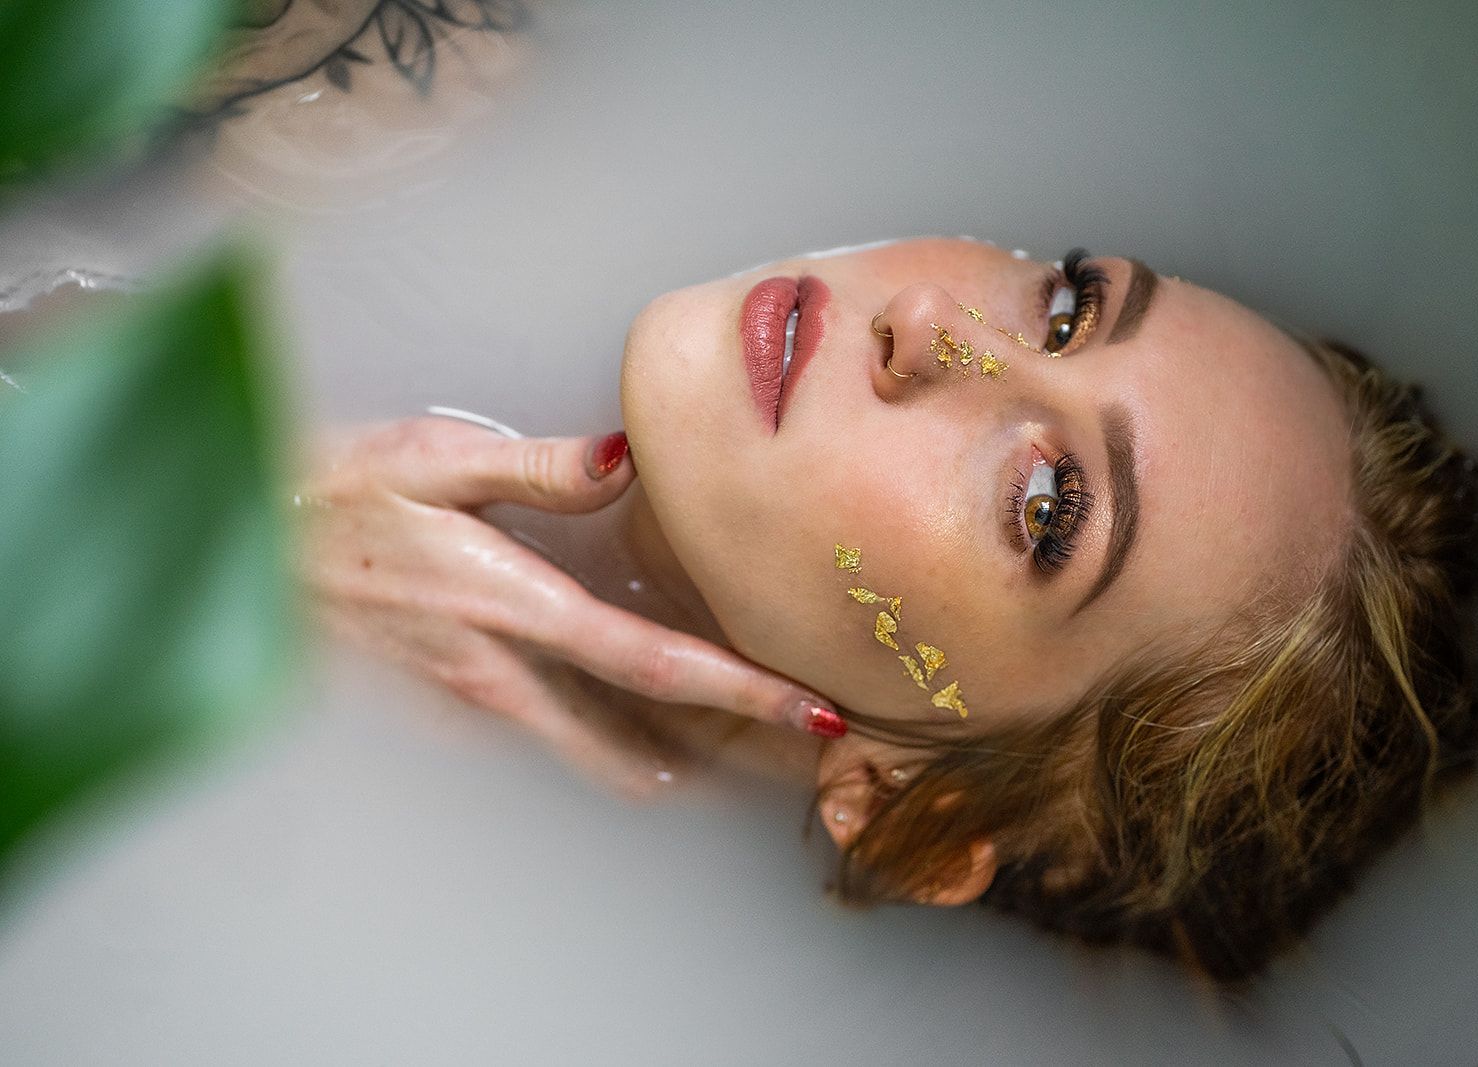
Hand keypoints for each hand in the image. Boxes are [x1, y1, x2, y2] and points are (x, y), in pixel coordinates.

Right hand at [291, 416, 844, 796]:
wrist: (244, 547)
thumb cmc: (337, 493)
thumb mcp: (433, 459)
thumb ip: (539, 468)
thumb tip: (625, 459)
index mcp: (514, 608)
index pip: (651, 663)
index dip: (738, 693)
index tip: (806, 714)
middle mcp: (502, 674)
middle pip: (642, 733)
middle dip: (730, 750)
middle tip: (800, 755)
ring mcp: (477, 702)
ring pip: (600, 751)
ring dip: (680, 757)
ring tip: (751, 756)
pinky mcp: (456, 706)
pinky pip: (558, 738)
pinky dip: (619, 745)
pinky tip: (654, 734)